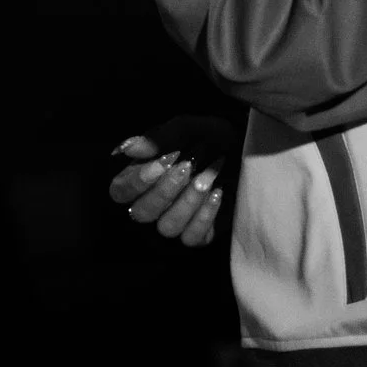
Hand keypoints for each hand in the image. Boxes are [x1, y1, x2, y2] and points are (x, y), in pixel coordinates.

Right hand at [109, 115, 238, 248]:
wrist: (246, 148)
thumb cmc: (211, 136)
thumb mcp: (187, 128)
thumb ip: (159, 138)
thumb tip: (129, 148)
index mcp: (141, 178)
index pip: (120, 191)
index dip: (137, 181)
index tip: (163, 162)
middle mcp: (153, 205)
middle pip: (142, 213)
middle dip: (166, 189)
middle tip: (190, 164)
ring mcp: (176, 222)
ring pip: (167, 227)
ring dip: (189, 200)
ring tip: (210, 175)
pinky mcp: (199, 234)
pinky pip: (193, 237)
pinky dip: (205, 215)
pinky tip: (218, 192)